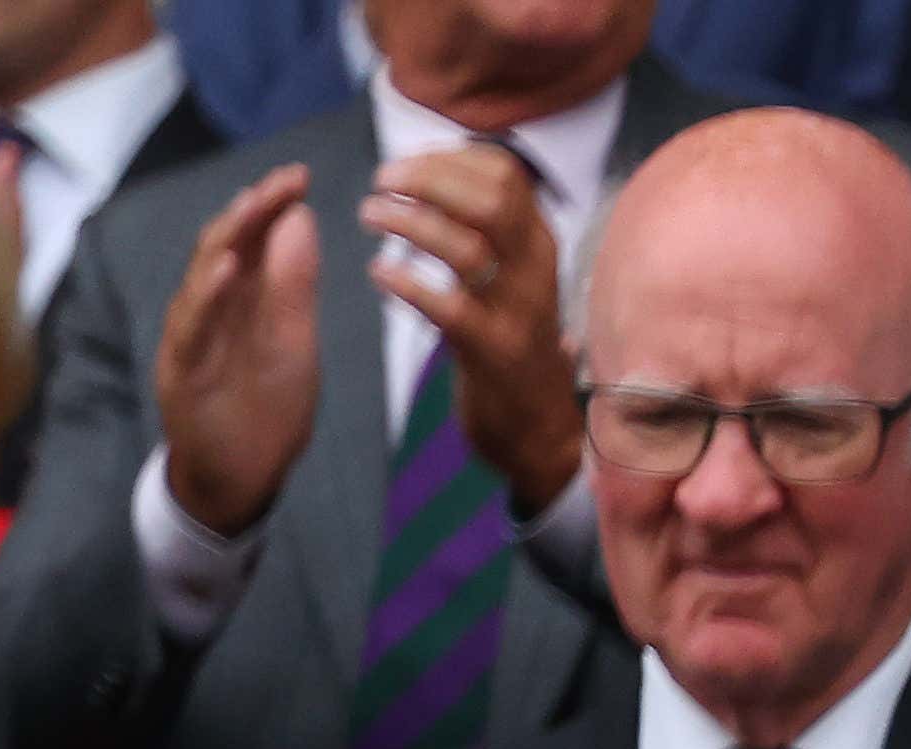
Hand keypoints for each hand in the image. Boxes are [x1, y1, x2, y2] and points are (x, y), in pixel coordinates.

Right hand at [155, 164, 325, 537]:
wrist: (241, 480)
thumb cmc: (268, 410)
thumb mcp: (295, 344)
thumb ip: (295, 286)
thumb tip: (299, 216)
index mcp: (244, 298)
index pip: (253, 237)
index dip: (271, 205)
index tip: (299, 177)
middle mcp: (212, 308)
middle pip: (224, 245)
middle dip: (252, 211)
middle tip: (282, 182)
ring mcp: (191, 338)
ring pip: (201, 277)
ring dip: (226, 241)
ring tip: (253, 209)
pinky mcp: (179, 370)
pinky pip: (190, 326)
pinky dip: (206, 295)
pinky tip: (226, 269)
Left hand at [362, 141, 577, 513]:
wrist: (540, 429)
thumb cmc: (509, 346)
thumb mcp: (511, 277)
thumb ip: (484, 229)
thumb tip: (435, 167)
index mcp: (539, 241)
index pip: (504, 173)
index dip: (448, 158)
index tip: (406, 164)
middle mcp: (536, 268)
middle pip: (490, 198)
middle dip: (429, 179)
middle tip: (381, 181)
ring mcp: (518, 311)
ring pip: (468, 248)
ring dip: (410, 224)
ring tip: (370, 215)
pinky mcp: (495, 353)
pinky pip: (449, 309)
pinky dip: (407, 285)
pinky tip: (378, 274)